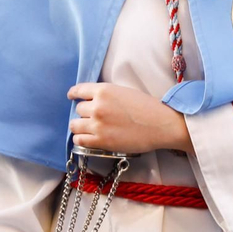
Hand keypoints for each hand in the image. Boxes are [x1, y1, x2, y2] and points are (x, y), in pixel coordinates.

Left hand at [67, 83, 192, 154]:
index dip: (74, 94)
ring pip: (75, 124)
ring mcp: (97, 124)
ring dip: (80, 126)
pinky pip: (79, 140)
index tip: (72, 97)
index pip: (79, 90)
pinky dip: (81, 139)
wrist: (160, 125)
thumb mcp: (124, 91)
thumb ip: (107, 94)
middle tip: (93, 117)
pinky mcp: (100, 141)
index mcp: (104, 90)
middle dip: (84, 112)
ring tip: (87, 128)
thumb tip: (93, 99)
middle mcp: (97, 106)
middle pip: (78, 109)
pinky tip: (87, 138)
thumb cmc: (147, 107)